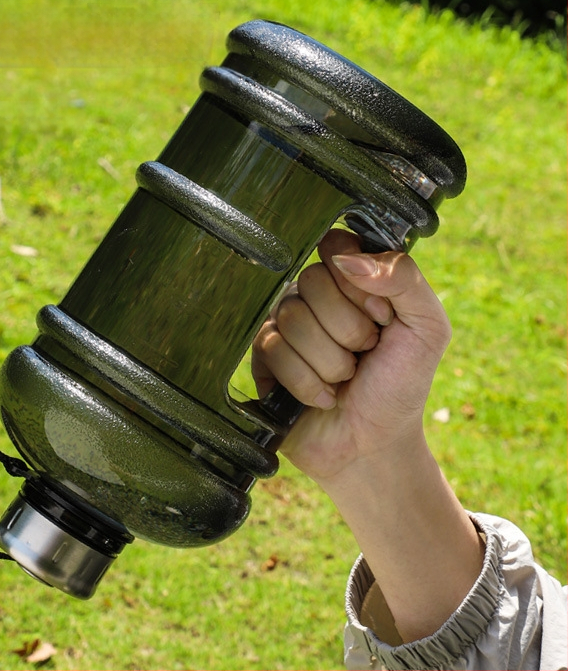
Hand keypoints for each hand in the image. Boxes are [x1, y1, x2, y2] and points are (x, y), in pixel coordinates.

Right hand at [251, 228, 451, 487]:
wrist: (374, 444)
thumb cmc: (401, 384)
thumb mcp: (427, 327)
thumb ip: (404, 279)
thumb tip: (348, 258)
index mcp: (351, 278)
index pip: (336, 246)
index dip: (358, 283)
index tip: (381, 314)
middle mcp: (313, 295)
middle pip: (312, 281)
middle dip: (349, 329)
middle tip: (363, 353)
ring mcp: (284, 323)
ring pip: (293, 317)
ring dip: (331, 362)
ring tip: (344, 378)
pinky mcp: (263, 356)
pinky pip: (273, 349)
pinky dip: (308, 382)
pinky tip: (322, 396)